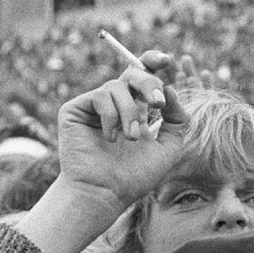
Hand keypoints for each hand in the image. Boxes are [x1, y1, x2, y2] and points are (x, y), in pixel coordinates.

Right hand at [51, 52, 192, 214]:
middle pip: (133, 73)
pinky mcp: (75, 109)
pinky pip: (100, 96)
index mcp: (137, 109)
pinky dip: (111, 116)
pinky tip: (109, 138)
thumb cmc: (136, 175)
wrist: (106, 192)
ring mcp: (95, 106)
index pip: (145, 76)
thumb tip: (171, 89)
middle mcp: (115, 104)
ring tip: (130, 139)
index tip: (168, 60)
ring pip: (118, 87)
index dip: (154, 62)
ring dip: (130, 113)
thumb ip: (177, 119)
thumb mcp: (169, 146)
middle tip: (157, 104)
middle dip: (149, 83)